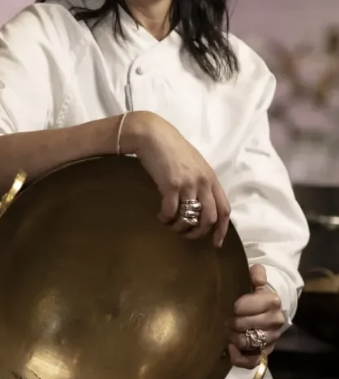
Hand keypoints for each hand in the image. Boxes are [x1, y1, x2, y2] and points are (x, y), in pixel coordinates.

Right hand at [127, 111, 230, 245]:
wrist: (153, 135)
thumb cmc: (171, 148)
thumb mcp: (194, 164)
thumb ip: (200, 181)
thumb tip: (200, 202)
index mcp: (211, 178)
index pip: (224, 209)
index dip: (222, 229)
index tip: (216, 243)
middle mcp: (203, 182)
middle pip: (209, 217)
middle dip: (198, 232)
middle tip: (186, 235)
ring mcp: (188, 184)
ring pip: (190, 217)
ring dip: (180, 227)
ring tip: (171, 226)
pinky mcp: (171, 185)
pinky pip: (171, 211)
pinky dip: (166, 218)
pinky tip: (160, 216)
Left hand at [228, 265, 285, 368]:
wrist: (266, 308)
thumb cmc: (253, 292)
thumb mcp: (253, 279)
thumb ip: (255, 274)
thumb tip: (258, 278)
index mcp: (272, 301)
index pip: (247, 306)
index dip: (232, 306)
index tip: (222, 305)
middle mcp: (275, 321)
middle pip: (246, 324)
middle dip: (229, 322)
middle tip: (217, 318)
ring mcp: (271, 338)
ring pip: (248, 342)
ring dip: (232, 337)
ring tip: (221, 330)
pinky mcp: (265, 352)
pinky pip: (252, 361)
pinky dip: (238, 357)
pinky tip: (229, 349)